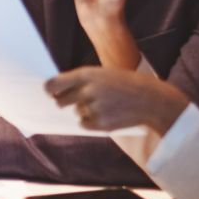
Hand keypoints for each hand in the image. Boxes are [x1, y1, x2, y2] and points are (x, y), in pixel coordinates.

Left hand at [45, 66, 188, 134]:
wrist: (150, 100)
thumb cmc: (124, 84)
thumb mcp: (102, 74)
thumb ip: (81, 80)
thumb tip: (56, 90)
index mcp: (86, 75)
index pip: (53, 84)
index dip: (48, 89)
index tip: (48, 92)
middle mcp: (87, 91)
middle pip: (60, 101)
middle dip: (64, 101)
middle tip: (78, 99)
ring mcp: (93, 108)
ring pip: (76, 112)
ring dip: (85, 110)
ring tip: (105, 104)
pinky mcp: (100, 124)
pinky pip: (84, 124)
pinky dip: (91, 121)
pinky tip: (106, 114)